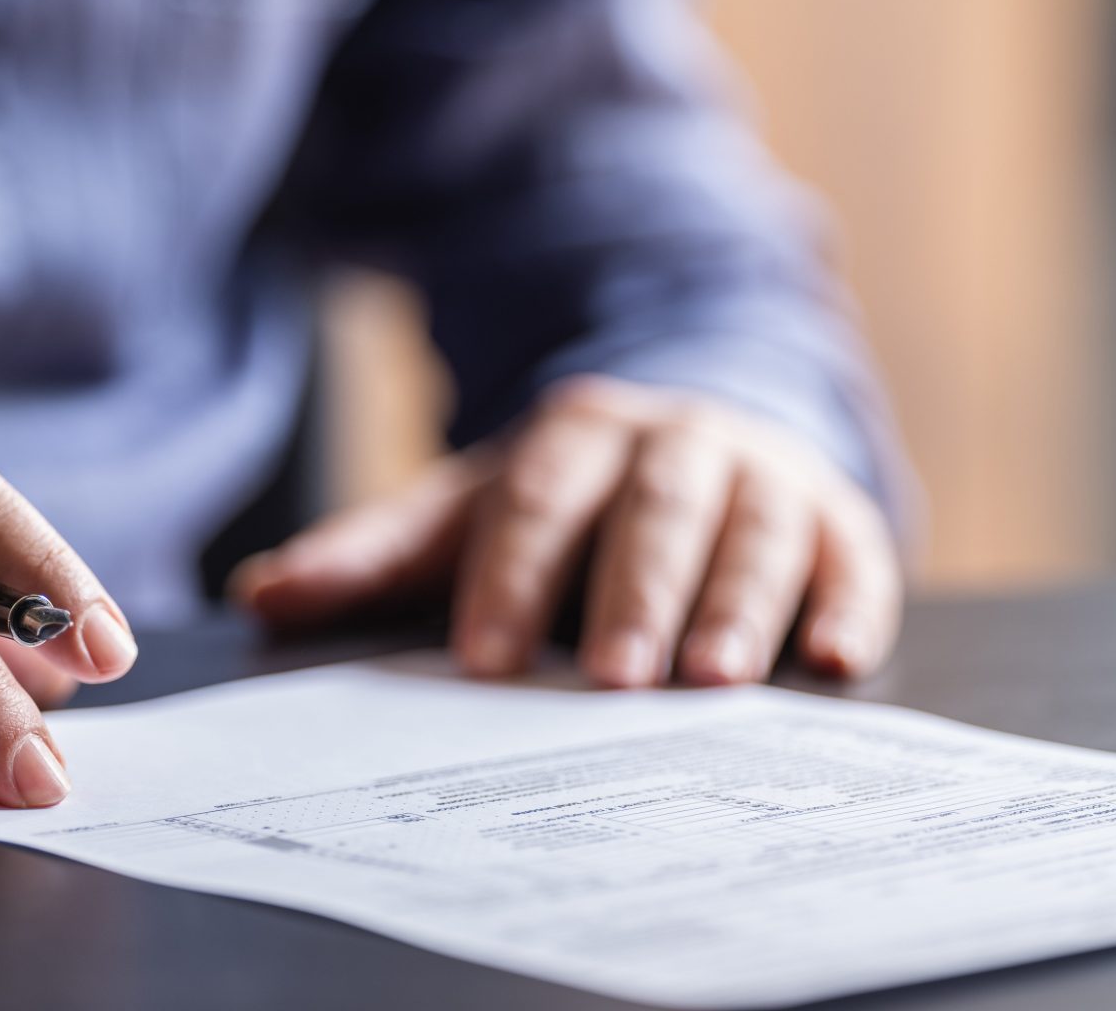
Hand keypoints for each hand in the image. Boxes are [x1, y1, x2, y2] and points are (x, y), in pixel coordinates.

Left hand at [233, 376, 900, 686]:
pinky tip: (837, 660)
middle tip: (612, 682)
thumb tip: (263, 596)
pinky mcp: (835, 518)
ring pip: (753, 530)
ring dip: (738, 603)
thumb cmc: (564, 503)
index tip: (483, 659)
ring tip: (716, 682)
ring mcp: (763, 475)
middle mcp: (674, 443)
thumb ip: (374, 555)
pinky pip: (853, 556)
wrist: (693, 440)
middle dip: (634, 593)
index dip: (510, 576)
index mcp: (574, 434)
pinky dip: (849, 603)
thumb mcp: (467, 512)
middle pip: (653, 512)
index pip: (535, 501)